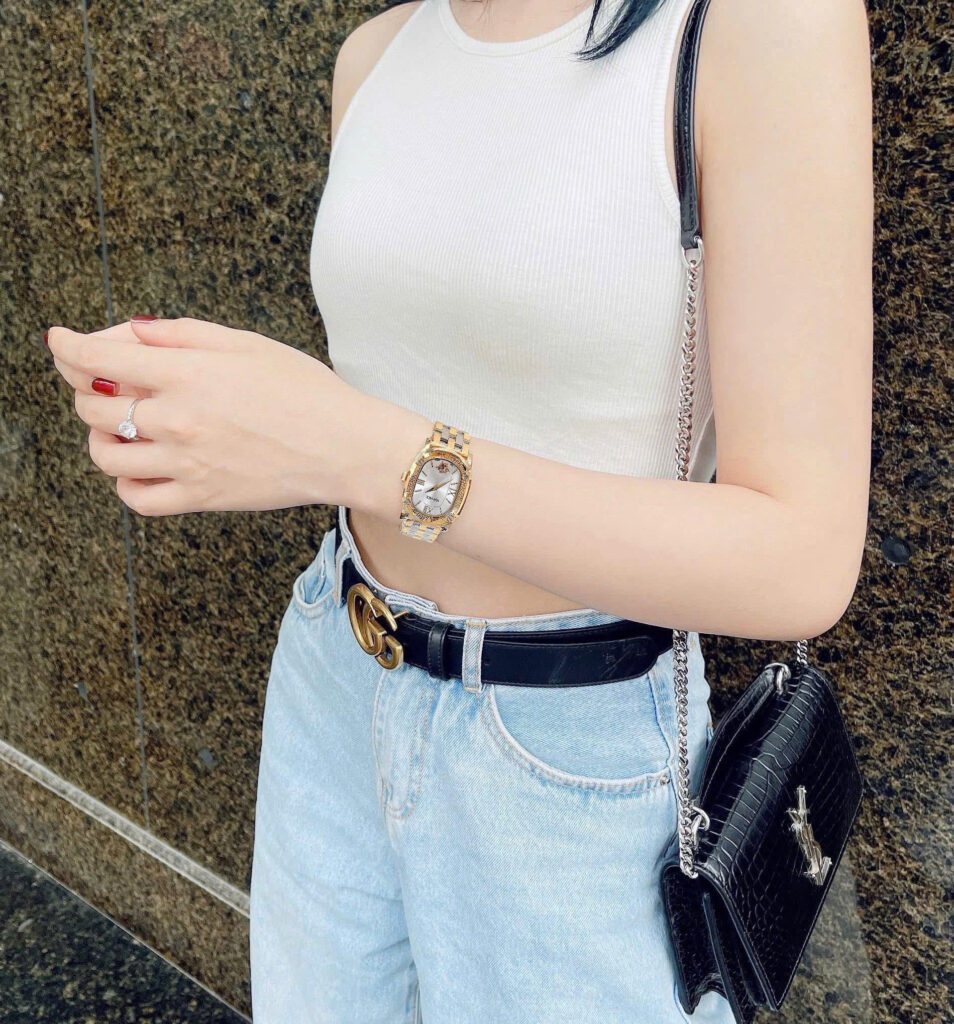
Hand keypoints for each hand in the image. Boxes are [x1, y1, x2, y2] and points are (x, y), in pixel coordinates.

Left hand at [45, 316, 425, 516]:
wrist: (345, 446)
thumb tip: (132, 332)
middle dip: (86, 389)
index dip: (66, 347)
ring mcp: (185, 462)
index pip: (96, 358)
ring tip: (123, 427)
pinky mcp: (200, 498)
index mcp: (186, 373)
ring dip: (101, 437)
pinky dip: (126, 482)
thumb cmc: (306, 391)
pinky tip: (141, 466)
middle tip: (104, 383)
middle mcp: (176, 418)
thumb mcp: (246, 343)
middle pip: (91, 406)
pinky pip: (137, 499)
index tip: (59, 342)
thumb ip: (182, 335)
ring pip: (105, 454)